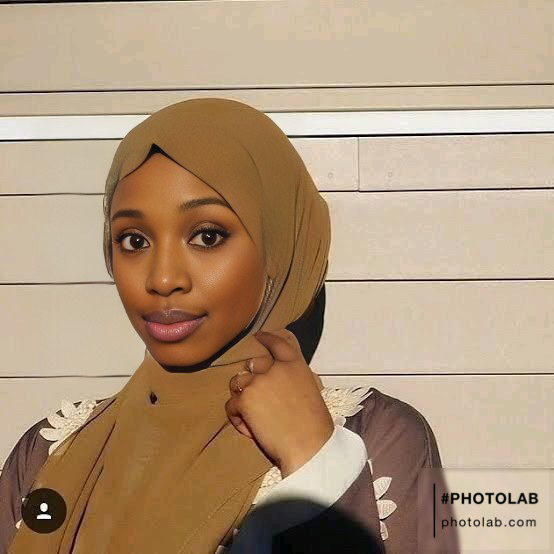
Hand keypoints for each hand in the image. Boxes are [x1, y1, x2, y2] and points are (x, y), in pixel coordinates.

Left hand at [225, 329, 334, 477]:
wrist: (308, 445)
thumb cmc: (313, 425)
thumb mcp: (309, 390)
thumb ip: (292, 378)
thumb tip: (279, 376)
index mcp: (295, 365)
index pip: (277, 344)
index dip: (266, 338)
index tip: (258, 336)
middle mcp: (275, 368)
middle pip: (251, 364)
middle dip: (250, 378)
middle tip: (256, 397)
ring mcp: (258, 382)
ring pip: (237, 383)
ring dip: (241, 398)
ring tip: (253, 417)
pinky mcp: (245, 399)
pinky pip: (231, 405)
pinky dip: (237, 417)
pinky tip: (250, 428)